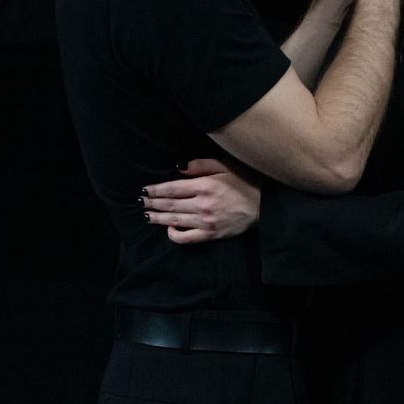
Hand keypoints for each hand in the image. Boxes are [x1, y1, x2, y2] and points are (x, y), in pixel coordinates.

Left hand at [141, 158, 260, 243]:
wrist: (264, 205)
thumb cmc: (245, 181)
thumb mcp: (224, 165)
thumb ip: (200, 165)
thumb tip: (178, 167)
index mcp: (205, 185)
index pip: (172, 189)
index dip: (155, 190)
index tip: (144, 191)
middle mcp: (203, 204)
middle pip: (170, 205)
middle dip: (152, 204)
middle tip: (140, 203)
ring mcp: (206, 222)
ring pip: (175, 221)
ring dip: (158, 218)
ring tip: (146, 215)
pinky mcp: (211, 235)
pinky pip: (187, 238)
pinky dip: (175, 234)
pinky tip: (169, 229)